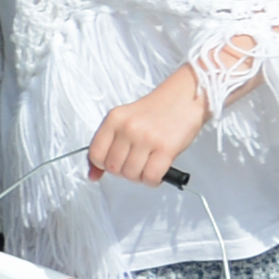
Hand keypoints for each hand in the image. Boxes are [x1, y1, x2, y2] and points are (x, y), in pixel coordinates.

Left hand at [88, 64, 212, 184]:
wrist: (185, 98)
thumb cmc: (157, 111)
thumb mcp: (127, 121)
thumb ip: (109, 145)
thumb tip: (93, 175)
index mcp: (114, 119)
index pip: (95, 154)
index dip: (102, 166)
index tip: (112, 165)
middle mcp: (128, 128)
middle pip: (113, 168)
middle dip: (124, 172)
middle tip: (136, 165)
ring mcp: (146, 138)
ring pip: (131, 175)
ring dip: (140, 177)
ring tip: (148, 166)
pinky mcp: (166, 148)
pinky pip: (151, 177)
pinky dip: (153, 181)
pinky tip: (158, 172)